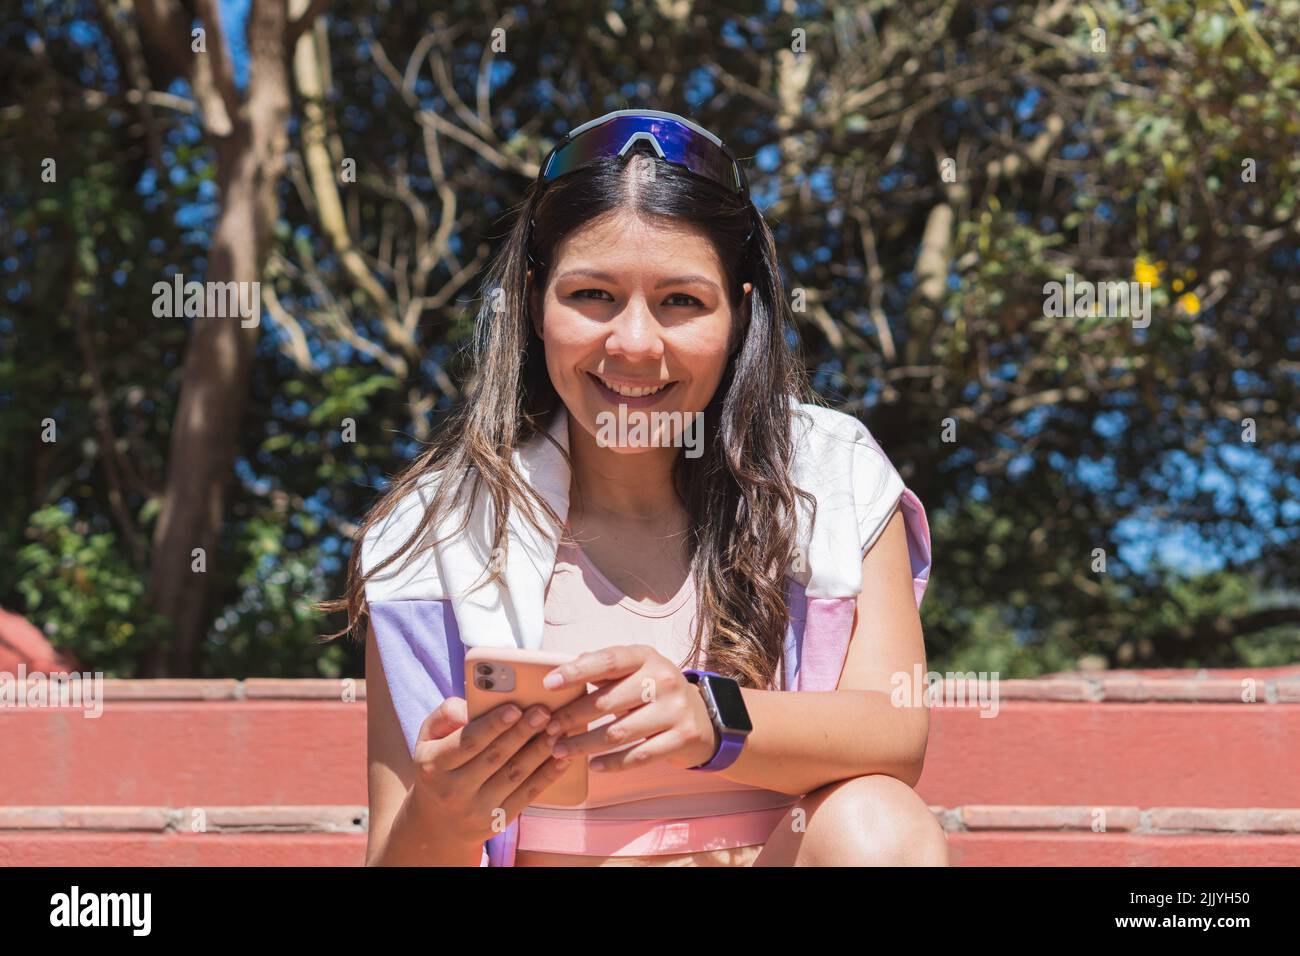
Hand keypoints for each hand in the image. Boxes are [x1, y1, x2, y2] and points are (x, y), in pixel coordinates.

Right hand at [409, 697, 571, 842]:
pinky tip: (562, 758)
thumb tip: (472, 707)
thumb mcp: (429, 738)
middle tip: (544, 712)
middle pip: (495, 757)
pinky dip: (547, 776)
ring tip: (557, 730)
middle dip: (522, 732)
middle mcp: (453, 790)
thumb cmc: (438, 765)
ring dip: (539, 751)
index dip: (493, 725)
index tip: (515, 708)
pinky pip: (526, 796)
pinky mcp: (497, 822)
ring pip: (514, 775)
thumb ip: (447, 715)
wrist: (437, 822)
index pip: (467, 742)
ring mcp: (476, 809)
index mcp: (433, 765)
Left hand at [540, 645, 720, 771]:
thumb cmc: (655, 692)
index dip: (577, 671)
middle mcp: (664, 679)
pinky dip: (612, 764)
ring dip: (583, 744)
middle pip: (607, 701)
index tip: (549, 683)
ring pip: (618, 733)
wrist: (703, 718)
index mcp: (647, 657)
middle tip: (549, 729)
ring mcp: (675, 709)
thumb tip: (564, 666)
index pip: (608, 660)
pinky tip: (593, 766)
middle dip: (572, 717)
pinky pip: (638, 756)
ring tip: (560, 750)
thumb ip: (603, 669)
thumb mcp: (635, 671)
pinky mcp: (682, 737)